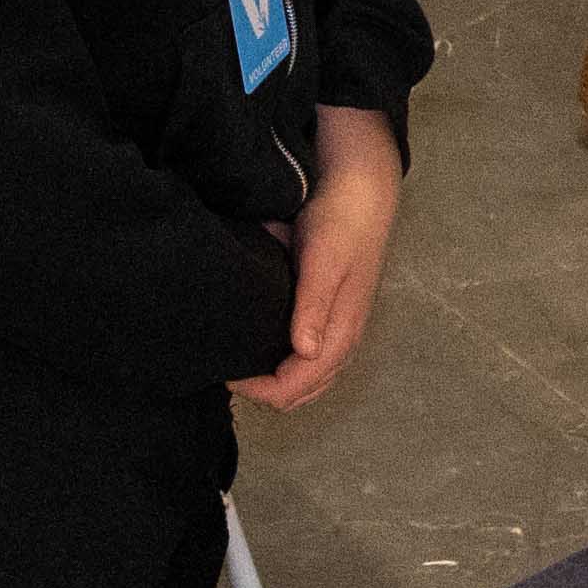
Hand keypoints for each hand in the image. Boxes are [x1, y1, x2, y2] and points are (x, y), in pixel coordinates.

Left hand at [242, 106, 402, 409]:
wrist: (362, 194)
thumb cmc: (340, 224)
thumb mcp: (323, 260)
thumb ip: (313, 306)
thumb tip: (304, 352)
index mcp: (339, 334)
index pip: (294, 387)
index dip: (257, 389)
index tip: (224, 370)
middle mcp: (341, 341)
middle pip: (299, 394)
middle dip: (262, 391)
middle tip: (226, 366)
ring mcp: (337, 332)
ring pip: (304, 382)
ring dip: (272, 381)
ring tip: (238, 360)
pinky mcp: (330, 318)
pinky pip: (305, 361)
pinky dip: (282, 365)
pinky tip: (259, 344)